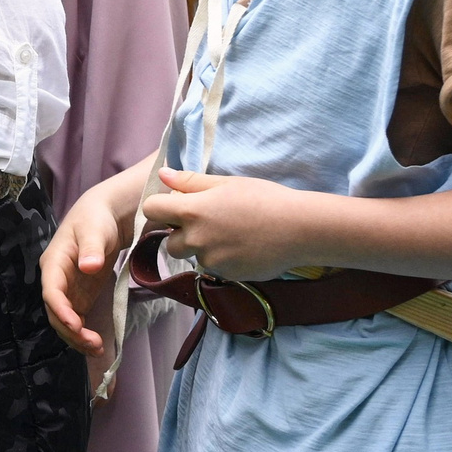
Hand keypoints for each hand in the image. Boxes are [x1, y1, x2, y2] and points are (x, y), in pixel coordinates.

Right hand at [41, 185, 127, 355]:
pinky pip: (76, 319)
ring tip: (98, 349)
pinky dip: (83, 334)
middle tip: (94, 344)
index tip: (76, 325)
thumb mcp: (94, 230)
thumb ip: (91, 248)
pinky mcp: (79, 295)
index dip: (60, 310)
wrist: (104, 216)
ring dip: (77, 337)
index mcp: (54, 262)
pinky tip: (97, 344)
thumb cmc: (96, 219)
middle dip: (71, 331)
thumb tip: (89, 267)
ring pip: (64, 320)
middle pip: (56, 311)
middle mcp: (56, 279)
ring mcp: (67, 289)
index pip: (51, 290)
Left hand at [140, 168, 309, 279]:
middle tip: (209, 223)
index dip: (160, 207)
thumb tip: (163, 175)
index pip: (151, 210)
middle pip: (170, 242)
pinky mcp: (227, 276)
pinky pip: (214, 268)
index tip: (175, 206)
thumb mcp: (226, 183)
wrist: (300, 229)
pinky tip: (243, 248)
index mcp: (192, 211)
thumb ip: (190, 182)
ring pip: (194, 257)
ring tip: (230, 235)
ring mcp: (211, 260)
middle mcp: (196, 239)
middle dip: (182, 234)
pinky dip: (222, 260)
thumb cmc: (264, 199)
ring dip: (202, 249)